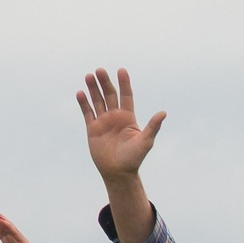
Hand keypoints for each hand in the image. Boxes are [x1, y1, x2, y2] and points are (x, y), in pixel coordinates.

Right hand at [78, 67, 165, 181]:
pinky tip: (80, 93)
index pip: (126, 96)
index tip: (122, 70)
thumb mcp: (145, 141)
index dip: (124, 83)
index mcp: (128, 117)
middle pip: (109, 95)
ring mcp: (103, 121)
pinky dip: (84, 103)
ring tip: (89, 76)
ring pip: (97, 101)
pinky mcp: (92, 128)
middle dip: (105, 82)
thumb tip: (163, 112)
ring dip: (93, 89)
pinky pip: (87, 113)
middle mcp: (115, 117)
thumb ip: (153, 126)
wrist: (118, 172)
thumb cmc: (134, 158)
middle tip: (100, 70)